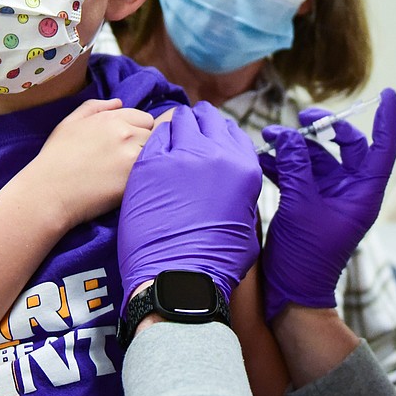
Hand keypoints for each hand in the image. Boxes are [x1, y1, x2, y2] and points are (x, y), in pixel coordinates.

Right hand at [25, 98, 153, 230]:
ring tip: (130, 171)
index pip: (144, 118)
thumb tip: (119, 102)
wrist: (49, 192)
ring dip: (148, 159)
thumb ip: (94, 107)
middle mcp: (125, 133)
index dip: (137, 130)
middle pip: (153, 135)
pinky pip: (153, 172)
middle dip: (144, 143)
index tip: (126, 145)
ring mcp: (132, 156)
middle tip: (127, 159)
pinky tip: (133, 182)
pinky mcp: (135, 179)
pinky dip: (148, 175)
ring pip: (156, 153)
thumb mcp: (69, 123)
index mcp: (111, 118)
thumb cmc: (55, 158)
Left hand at [118, 102, 261, 303]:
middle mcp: (216, 154)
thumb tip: (232, 188)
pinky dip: (154, 140)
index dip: (219, 131)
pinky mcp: (149, 164)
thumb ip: (240, 194)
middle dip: (197, 122)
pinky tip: (152, 154)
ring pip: (177, 121)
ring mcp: (181, 156)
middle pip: (205, 119)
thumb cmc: (215, 261)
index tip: (211, 136)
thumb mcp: (246, 223)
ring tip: (168, 141)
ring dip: (175, 127)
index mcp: (244, 168)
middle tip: (188, 132)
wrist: (178, 276)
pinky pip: (153, 137)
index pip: (232, 131)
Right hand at [257, 88, 395, 321]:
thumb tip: (288, 136)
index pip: (381, 149)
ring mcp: (328, 197)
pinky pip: (298, 172)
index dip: (387, 120)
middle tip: (299, 118)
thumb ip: (295, 166)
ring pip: (315, 157)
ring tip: (266, 140)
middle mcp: (349, 192)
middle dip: (321, 128)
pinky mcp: (307, 202)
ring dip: (292, 147)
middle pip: (344, 146)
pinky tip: (261, 159)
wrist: (292, 293)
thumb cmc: (306, 257)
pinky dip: (282, 163)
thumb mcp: (300, 206)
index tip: (389, 94)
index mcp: (362, 194)